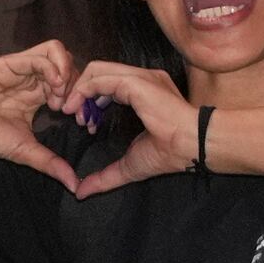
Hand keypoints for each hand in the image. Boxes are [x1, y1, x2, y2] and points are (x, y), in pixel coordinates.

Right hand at [0, 40, 78, 191]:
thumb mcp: (27, 151)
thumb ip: (51, 164)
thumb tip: (74, 186)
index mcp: (38, 96)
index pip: (70, 86)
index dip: (80, 99)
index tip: (76, 120)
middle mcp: (32, 79)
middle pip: (69, 67)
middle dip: (77, 86)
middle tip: (69, 108)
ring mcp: (23, 69)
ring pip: (58, 53)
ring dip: (67, 73)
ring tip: (60, 96)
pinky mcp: (12, 62)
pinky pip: (43, 54)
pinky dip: (55, 67)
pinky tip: (54, 86)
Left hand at [61, 61, 198, 198]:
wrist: (192, 146)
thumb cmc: (169, 153)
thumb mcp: (129, 166)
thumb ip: (105, 176)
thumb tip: (81, 192)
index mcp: (144, 92)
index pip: (109, 83)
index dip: (91, 99)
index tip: (85, 123)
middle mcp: (142, 78)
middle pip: (99, 72)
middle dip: (81, 92)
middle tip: (74, 117)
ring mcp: (140, 76)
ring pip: (97, 70)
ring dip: (79, 90)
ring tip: (71, 112)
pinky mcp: (136, 82)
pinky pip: (101, 78)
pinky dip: (84, 90)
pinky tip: (76, 108)